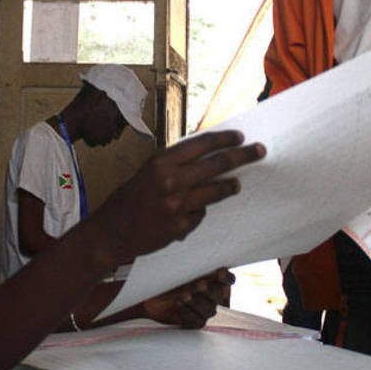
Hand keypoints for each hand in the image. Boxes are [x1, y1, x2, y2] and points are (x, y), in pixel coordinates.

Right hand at [92, 130, 263, 266]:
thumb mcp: (149, 171)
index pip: (202, 144)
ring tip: (236, 185)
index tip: (241, 137)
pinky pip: (200, 215)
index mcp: (161, 162)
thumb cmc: (130, 198)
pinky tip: (187, 214)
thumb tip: (207, 153)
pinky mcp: (181, 227)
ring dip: (230, 186)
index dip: (225, 139)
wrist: (111, 232)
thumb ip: (175, 164)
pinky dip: (198, 212)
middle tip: (259, 152)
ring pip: (216, 191)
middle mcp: (171, 181)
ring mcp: (177, 205)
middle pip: (217, 165)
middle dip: (243, 156)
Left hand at [141, 268, 234, 328]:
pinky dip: (188, 312)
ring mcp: (205, 310)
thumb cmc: (169, 277)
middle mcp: (213, 295)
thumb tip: (196, 253)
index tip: (220, 273)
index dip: (227, 277)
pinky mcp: (195, 322)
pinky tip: (178, 303)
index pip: (228, 279)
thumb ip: (190, 264)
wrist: (153, 296)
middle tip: (200, 284)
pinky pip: (197, 321)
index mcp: (214, 279)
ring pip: (208, 309)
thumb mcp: (180, 269)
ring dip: (196, 302)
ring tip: (184, 295)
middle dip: (210, 290)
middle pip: (218, 295)